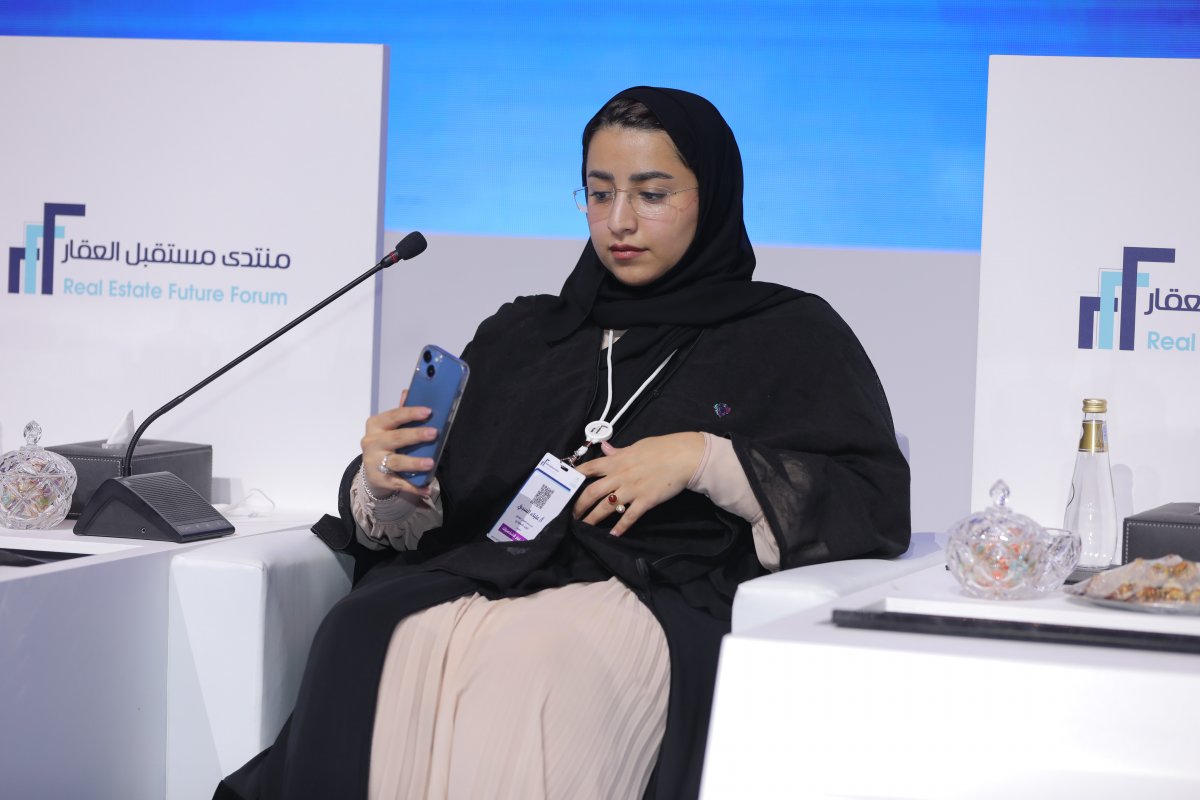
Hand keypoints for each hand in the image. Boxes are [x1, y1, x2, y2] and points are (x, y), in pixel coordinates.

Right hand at [359, 389, 438, 499]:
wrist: (372, 470)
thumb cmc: (386, 442)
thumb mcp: (390, 426)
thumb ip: (400, 412)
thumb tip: (408, 390)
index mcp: (375, 425)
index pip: (393, 416)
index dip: (410, 413)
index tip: (428, 411)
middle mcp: (372, 442)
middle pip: (396, 438)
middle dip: (415, 435)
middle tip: (434, 433)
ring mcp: (374, 462)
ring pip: (396, 462)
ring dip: (414, 463)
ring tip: (431, 463)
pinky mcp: (379, 480)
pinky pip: (399, 483)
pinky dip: (413, 486)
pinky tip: (426, 487)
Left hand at [572, 432, 703, 535]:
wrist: (684, 457)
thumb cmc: (661, 448)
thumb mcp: (636, 446)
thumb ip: (618, 452)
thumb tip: (606, 448)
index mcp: (617, 461)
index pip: (589, 468)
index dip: (574, 477)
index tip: (565, 485)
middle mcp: (620, 476)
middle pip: (592, 492)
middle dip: (579, 505)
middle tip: (573, 515)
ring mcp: (632, 489)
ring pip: (606, 506)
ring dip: (593, 518)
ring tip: (585, 527)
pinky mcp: (645, 501)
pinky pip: (629, 516)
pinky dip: (620, 527)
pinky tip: (613, 535)